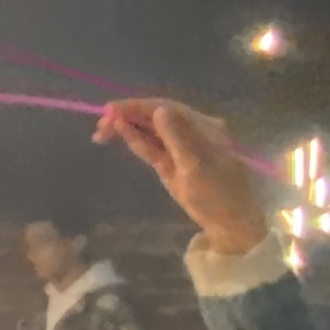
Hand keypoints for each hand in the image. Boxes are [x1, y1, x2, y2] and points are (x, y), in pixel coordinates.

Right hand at [97, 96, 273, 255]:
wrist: (229, 223)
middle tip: (100, 124)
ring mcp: (180, 147)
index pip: (166, 107)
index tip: (109, 109)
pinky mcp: (172, 163)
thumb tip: (159, 110)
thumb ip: (177, 137)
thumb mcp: (196, 167)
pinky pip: (152, 147)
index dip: (137, 106)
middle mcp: (192, 131)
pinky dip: (135, 141)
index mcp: (204, 126)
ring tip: (100, 132)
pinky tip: (118, 134)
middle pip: (155, 117)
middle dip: (128, 116)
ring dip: (126, 128)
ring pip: (150, 131)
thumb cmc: (218, 195)